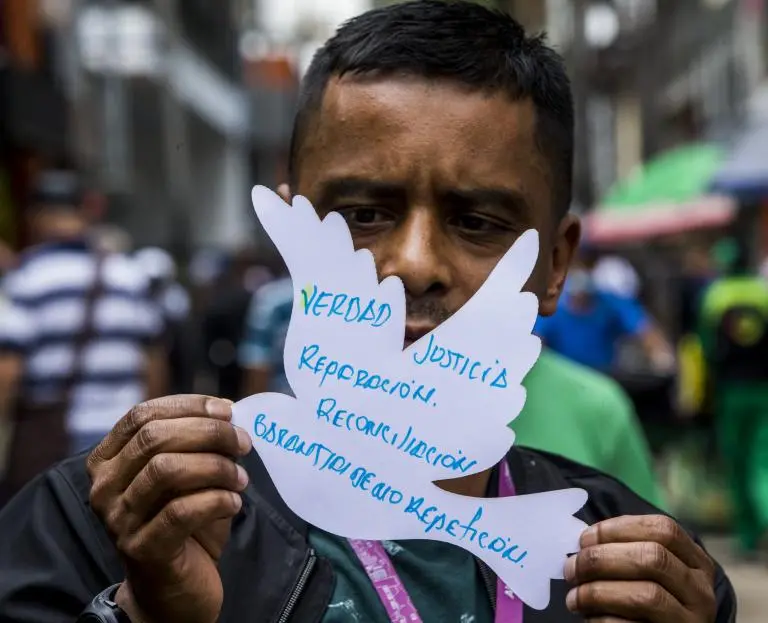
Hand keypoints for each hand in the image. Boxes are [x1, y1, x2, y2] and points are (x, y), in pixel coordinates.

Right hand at [87, 395, 252, 622]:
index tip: (228, 409)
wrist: (174, 589)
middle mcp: (104, 487)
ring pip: (167, 470)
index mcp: (108, 460)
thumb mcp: (184, 475)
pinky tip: (234, 503)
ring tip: (241, 478)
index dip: (188, 406)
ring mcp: (118, 519)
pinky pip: (182, 510)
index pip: (142, 415)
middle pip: (154, 438)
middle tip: (243, 443)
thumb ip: (195, 443)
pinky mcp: (141, 548)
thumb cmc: (182, 523)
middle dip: (209, 433)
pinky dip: (216, 500)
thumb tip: (228, 411)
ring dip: (216, 467)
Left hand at [564, 515, 716, 621]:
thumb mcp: (651, 573)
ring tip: (574, 597)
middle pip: (653, 558)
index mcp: (696, 563)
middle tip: (571, 569)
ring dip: (598, 592)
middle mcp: (701, 591)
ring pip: (646, 595)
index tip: (585, 539)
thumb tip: (585, 541)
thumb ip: (628, 551)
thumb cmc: (646, 601)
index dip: (618, 528)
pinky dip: (603, 619)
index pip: (664, 529)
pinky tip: (588, 617)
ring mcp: (690, 621)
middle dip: (602, 559)